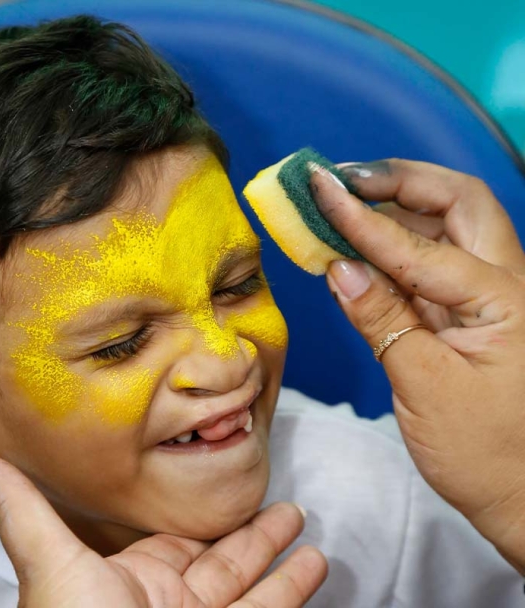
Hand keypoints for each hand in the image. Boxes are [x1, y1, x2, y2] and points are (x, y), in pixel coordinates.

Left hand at [0, 448, 327, 606]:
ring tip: (306, 528)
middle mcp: (167, 605)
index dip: (201, 518)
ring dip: (280, 561)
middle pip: (221, 562)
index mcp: (128, 581)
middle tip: (284, 505)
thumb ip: (19, 508)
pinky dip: (289, 591)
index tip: (223, 492)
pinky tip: (315, 565)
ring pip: (250, 589)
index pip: (173, 542)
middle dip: (253, 533)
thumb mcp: (51, 565)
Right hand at [310, 160, 524, 572]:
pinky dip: (395, 245)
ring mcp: (492, 295)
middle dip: (400, 180)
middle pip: (460, 201)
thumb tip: (338, 268)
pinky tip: (361, 245)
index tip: (318, 188)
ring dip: (398, 204)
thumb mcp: (426, 388)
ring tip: (345, 199)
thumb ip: (383, 321)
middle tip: (344, 178)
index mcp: (505, 299)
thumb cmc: (487, 454)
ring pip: (450, 224)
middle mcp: (507, 283)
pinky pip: (434, 261)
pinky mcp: (473, 312)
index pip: (419, 245)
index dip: (362, 217)